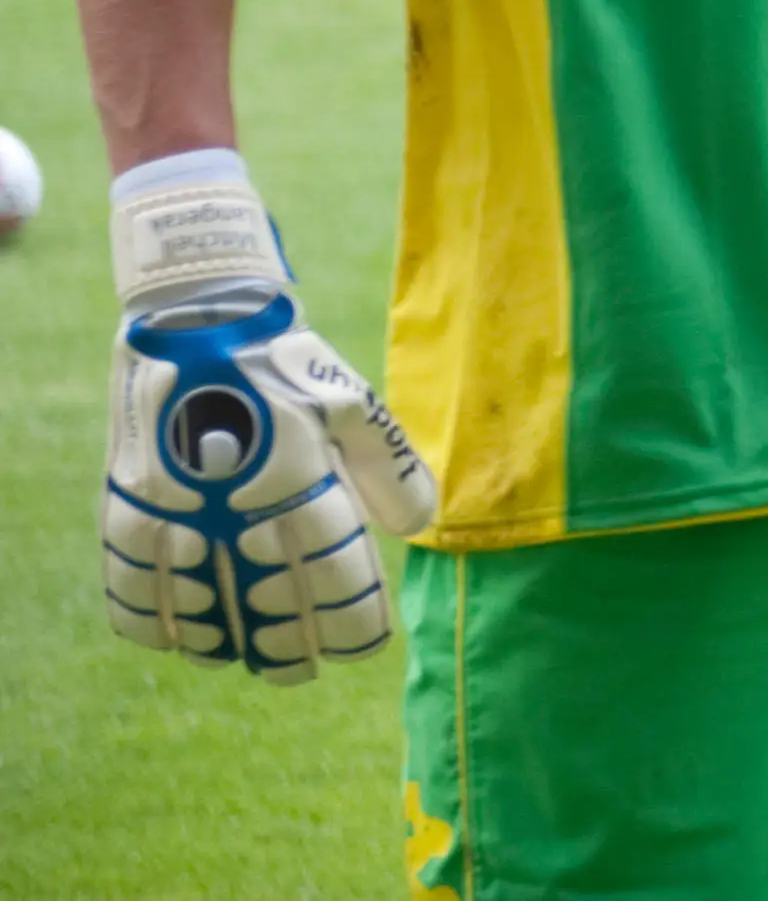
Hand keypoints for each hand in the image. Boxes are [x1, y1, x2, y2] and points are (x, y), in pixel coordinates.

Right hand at [99, 168, 435, 682]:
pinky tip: (171, 636)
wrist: (198, 315)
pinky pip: (128, 577)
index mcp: (300, 476)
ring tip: (238, 659)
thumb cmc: (286, 360)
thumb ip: (389, 466)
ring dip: (218, 639)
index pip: (332, 572)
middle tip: (298, 671)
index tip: (360, 647)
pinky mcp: (128, 496)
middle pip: (261, 600)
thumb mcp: (351, 402)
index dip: (349, 620)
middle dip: (283, 646)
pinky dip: (148, 615)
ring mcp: (174, 502)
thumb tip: (419, 527)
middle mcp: (236, 499)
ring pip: (194, 600)